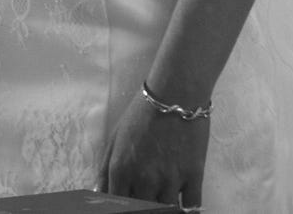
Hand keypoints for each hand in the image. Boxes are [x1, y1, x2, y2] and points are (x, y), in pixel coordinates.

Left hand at [98, 89, 208, 207]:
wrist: (176, 91)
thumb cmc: (142, 111)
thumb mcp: (115, 137)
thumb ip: (104, 170)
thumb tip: (98, 197)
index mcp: (121, 171)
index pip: (117, 207)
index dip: (122, 209)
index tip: (129, 205)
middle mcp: (144, 180)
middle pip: (141, 211)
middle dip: (142, 207)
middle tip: (146, 196)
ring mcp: (170, 180)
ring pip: (165, 211)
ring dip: (162, 207)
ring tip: (161, 197)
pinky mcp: (193, 176)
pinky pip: (192, 207)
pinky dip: (188, 209)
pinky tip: (183, 204)